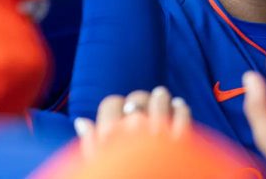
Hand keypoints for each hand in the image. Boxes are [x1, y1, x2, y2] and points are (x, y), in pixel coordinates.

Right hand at [73, 87, 191, 158]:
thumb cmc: (119, 177)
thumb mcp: (99, 167)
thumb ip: (90, 144)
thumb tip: (82, 122)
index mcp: (112, 137)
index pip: (111, 104)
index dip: (116, 103)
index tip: (120, 107)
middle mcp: (135, 132)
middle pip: (137, 101)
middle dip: (139, 99)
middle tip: (143, 98)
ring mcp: (160, 136)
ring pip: (161, 104)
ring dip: (161, 98)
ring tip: (162, 95)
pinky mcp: (182, 144)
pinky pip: (183, 117)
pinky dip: (181, 108)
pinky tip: (180, 105)